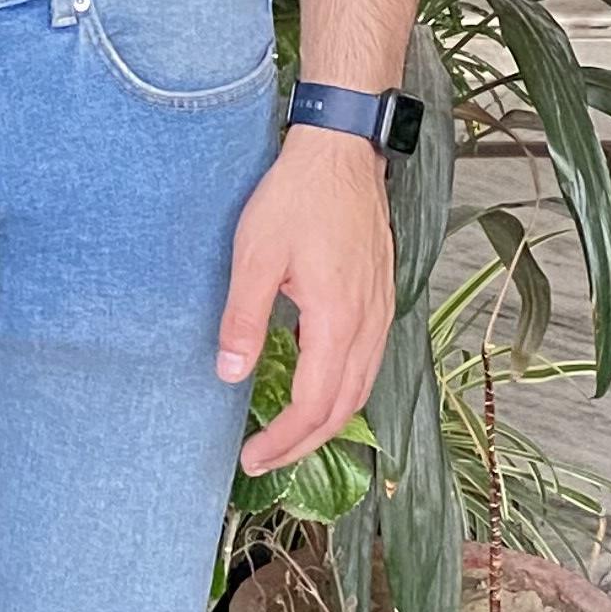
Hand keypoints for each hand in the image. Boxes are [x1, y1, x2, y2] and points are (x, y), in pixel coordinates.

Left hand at [216, 127, 397, 471]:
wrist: (341, 151)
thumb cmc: (298, 195)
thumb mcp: (254, 255)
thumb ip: (243, 319)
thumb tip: (229, 373)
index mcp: (338, 320)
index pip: (315, 406)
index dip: (284, 441)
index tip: (253, 457)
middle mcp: (368, 323)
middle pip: (345, 408)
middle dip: (305, 444)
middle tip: (265, 460)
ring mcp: (380, 310)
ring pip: (362, 388)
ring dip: (327, 421)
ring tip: (289, 438)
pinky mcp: (380, 296)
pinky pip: (369, 362)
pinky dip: (344, 391)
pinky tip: (317, 389)